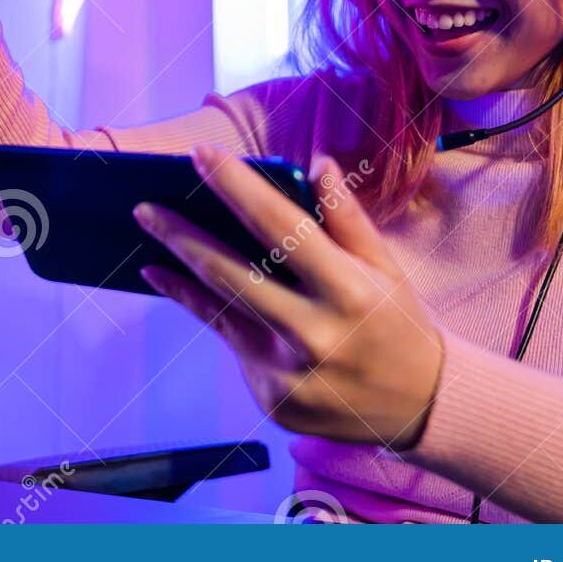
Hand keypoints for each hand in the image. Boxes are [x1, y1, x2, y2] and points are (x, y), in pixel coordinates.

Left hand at [133, 145, 444, 449]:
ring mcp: (288, 374)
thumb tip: (316, 163)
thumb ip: (346, 217)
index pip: (280, 226)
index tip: (200, 154)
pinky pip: (236, 346)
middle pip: (230, 275)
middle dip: (181, 237)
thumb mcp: (385, 266)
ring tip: (152, 253)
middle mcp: (314, 333)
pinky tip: (191, 293)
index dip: (236, 186)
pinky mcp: (272, 400)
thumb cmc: (398, 323)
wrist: (419, 407)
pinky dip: (218, 317)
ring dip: (181, 279)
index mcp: (348, 290)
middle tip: (144, 209)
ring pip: (220, 314)